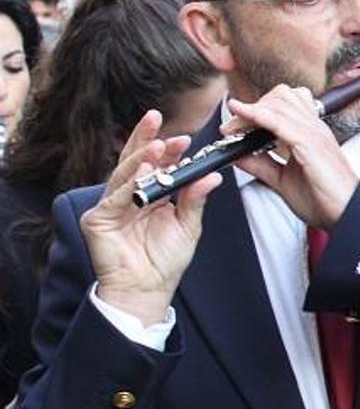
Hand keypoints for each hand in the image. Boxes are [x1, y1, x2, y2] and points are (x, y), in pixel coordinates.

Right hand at [81, 111, 221, 326]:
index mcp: (148, 194)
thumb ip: (195, 199)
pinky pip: (115, 198)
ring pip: (124, 175)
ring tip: (158, 146)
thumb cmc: (166, 260)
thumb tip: (213, 176)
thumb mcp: (188, 225)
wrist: (149, 290)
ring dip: (140, 159)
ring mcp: (110, 206)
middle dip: (145, 138)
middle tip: (157, 118)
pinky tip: (142, 172)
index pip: (154, 164)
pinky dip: (129, 185)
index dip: (166, 149)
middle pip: (133, 160)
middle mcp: (127, 196)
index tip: (184, 137)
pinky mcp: (98, 220)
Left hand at [224, 86, 357, 228]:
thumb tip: (237, 153)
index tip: (234, 125)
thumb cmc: (324, 200)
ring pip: (280, 102)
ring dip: (252, 110)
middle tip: (232, 128)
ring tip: (234, 128)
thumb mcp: (283, 181)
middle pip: (280, 96)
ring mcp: (314, 133)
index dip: (257, 108)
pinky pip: (280, 121)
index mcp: (311, 134)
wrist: (348, 214)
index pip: (284, 104)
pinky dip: (258, 115)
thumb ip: (261, 165)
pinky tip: (242, 114)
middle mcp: (314, 128)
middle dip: (253, 106)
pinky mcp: (311, 144)